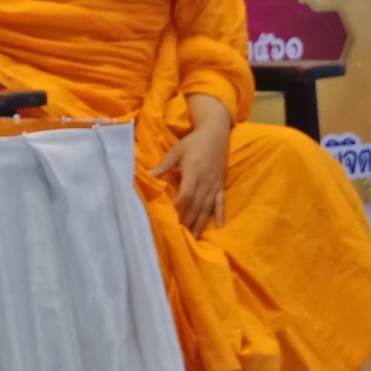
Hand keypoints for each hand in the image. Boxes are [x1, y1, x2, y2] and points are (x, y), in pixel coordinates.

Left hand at [153, 98, 231, 234]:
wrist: (216, 133)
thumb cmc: (193, 141)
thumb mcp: (177, 150)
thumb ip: (164, 165)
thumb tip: (149, 174)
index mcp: (193, 171)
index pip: (186, 194)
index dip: (179, 207)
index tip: (171, 217)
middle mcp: (205, 180)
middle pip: (196, 205)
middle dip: (187, 220)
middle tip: (179, 235)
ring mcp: (215, 184)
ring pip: (207, 207)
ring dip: (200, 223)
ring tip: (194, 237)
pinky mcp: (221, 185)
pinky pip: (221, 202)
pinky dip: (220, 214)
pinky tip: (219, 227)